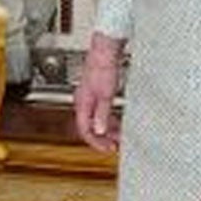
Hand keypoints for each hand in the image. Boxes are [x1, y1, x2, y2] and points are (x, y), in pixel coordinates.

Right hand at [73, 35, 123, 152]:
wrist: (105, 52)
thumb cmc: (103, 68)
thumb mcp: (106, 95)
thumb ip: (102, 114)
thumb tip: (100, 130)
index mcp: (82, 103)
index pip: (85, 130)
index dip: (96, 142)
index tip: (108, 149)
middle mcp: (83, 102)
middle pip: (90, 127)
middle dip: (102, 138)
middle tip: (114, 145)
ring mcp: (89, 98)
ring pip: (95, 120)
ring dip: (106, 129)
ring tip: (118, 135)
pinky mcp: (96, 93)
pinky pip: (100, 112)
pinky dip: (108, 119)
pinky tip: (116, 121)